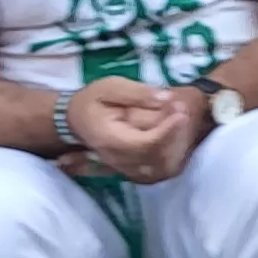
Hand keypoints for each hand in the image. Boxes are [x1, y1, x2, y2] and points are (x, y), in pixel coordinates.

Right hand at [69, 78, 196, 183]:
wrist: (75, 119)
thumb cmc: (93, 100)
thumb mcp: (110, 87)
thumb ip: (137, 93)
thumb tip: (166, 97)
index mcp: (109, 139)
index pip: (144, 144)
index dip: (167, 130)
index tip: (181, 111)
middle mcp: (117, 159)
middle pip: (156, 156)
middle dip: (175, 133)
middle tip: (182, 108)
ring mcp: (125, 168)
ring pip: (161, 167)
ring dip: (177, 145)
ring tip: (180, 118)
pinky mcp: (133, 169)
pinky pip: (159, 170)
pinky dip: (173, 155)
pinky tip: (176, 135)